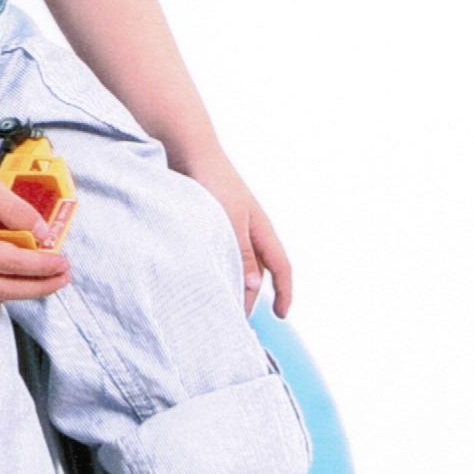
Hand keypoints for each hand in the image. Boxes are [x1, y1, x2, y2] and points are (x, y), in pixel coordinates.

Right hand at [0, 152, 72, 305]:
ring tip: (50, 277)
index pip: (12, 264)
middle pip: (5, 289)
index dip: (42, 265)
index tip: (65, 262)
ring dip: (23, 288)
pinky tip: (24, 274)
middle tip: (64, 277)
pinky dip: (6, 282)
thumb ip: (18, 212)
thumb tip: (44, 235)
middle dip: (38, 287)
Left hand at [179, 149, 293, 317]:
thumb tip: (254, 286)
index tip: (281, 316)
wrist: (189, 151)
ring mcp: (229, 228)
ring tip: (216, 307)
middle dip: (250, 297)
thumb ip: (241, 253)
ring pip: (236, 265)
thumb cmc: (212, 181)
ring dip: (230, 285)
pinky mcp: (209, 224)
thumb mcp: (230, 221)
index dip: (285, 293)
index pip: (281, 268)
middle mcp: (248, 231)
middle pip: (256, 273)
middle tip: (236, 322)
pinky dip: (215, 270)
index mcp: (261, 229)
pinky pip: (218, 254)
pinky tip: (201, 280)